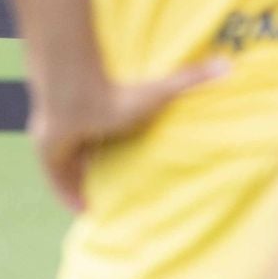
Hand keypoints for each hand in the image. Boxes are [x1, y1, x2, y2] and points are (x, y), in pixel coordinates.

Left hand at [29, 61, 227, 211]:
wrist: (75, 98)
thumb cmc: (116, 95)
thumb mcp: (160, 92)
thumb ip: (191, 79)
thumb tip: (228, 64)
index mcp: (105, 120)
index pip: (112, 141)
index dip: (122, 157)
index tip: (137, 172)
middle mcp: (83, 133)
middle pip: (94, 159)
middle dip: (105, 175)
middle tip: (123, 197)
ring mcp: (63, 145)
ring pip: (75, 173)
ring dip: (88, 189)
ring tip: (108, 211)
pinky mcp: (48, 159)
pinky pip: (58, 185)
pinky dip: (70, 199)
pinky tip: (86, 214)